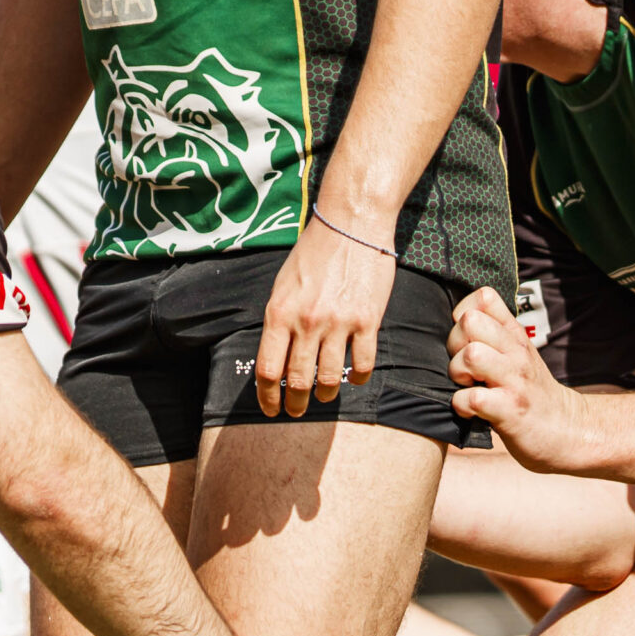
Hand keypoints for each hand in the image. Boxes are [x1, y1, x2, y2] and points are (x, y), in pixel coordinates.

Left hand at [255, 212, 396, 416]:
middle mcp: (307, 322)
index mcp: (280, 313)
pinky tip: (355, 377)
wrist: (351, 225)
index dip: (267, 397)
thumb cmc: (313, 252)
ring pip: (330, 379)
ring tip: (324, 397)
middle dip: (295, 404)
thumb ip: (279, 321)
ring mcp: (338, 323)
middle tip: (296, 411)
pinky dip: (358, 378)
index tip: (271, 409)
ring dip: (325, 394)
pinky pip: (363, 365)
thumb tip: (277, 357)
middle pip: (297, 381)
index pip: (268, 370)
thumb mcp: (283, 285)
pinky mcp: (367, 321)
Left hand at [448, 287, 592, 471]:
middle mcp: (516, 352)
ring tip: (467, 385)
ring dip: (457, 373)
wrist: (567, 430)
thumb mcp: (519, 353)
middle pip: (470, 322)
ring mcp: (514, 381)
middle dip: (454, 343)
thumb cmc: (531, 391)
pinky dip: (462, 405)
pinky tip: (470, 410)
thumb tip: (458, 318)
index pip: (485, 297)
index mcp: (515, 335)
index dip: (463, 313)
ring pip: (471, 355)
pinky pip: (472, 398)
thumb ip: (495, 334)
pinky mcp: (509, 410)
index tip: (467, 337)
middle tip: (464, 365)